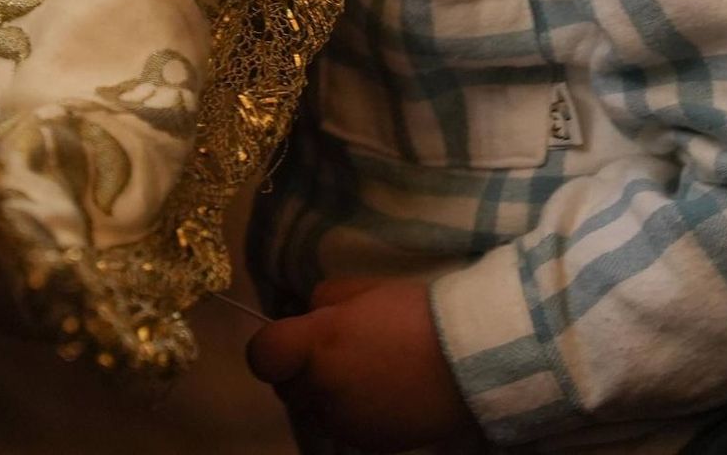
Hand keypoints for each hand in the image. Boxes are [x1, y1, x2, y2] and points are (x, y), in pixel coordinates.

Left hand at [247, 275, 476, 451]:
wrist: (465, 359)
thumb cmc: (411, 312)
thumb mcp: (360, 287)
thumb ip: (323, 301)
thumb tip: (308, 316)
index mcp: (316, 346)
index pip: (261, 356)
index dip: (271, 345)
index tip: (291, 334)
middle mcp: (321, 391)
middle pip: (285, 386)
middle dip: (299, 368)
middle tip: (333, 347)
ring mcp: (343, 424)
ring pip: (313, 409)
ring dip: (323, 392)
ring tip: (361, 369)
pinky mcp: (366, 444)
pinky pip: (341, 426)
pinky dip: (350, 410)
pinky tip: (379, 390)